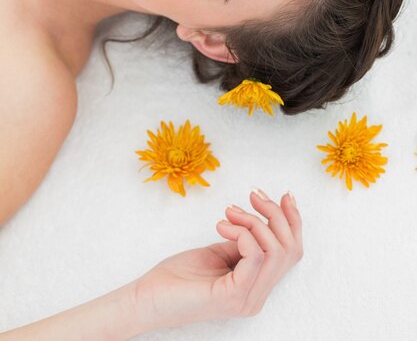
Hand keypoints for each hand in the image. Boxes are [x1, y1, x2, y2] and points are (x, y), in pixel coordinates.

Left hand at [134, 190, 302, 330]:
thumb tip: (258, 218)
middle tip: (252, 195)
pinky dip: (241, 232)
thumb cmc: (178, 276)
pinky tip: (221, 226)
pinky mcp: (233, 296)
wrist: (148, 298)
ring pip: (275, 250)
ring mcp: (248, 299)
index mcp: (257, 286)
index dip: (292, 220)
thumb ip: (242, 241)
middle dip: (274, 213)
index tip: (281, 193)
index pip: (292, 252)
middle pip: (290, 249)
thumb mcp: (219, 251)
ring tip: (228, 213)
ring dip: (253, 221)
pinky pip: (254, 255)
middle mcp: (258, 296)